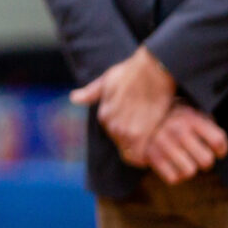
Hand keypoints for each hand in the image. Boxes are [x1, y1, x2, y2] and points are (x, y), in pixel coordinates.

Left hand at [71, 46, 176, 164]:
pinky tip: (152, 149)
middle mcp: (112, 125)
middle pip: (121, 143)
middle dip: (132, 140)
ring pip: (130, 151)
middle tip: (147, 131)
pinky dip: (145, 156)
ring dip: (140, 147)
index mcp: (104, 114)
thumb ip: (91, 93)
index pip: (112, 132)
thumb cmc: (131, 73)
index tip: (137, 126)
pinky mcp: (142, 135)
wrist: (153, 71)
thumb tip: (73, 98)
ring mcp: (126, 131)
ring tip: (152, 139)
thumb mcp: (107, 80)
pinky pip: (139, 156)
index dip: (125, 130)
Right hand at [144, 103, 227, 184]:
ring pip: (189, 172)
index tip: (215, 149)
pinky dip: (174, 175)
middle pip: (206, 161)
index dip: (221, 150)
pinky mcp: (150, 156)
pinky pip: (173, 178)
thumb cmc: (173, 117)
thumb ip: (206, 125)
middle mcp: (177, 130)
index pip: (218, 141)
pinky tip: (171, 164)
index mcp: (190, 118)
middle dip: (204, 160)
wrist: (139, 113)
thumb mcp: (191, 112)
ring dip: (188, 168)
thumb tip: (219, 146)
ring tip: (184, 160)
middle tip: (198, 155)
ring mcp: (162, 143)